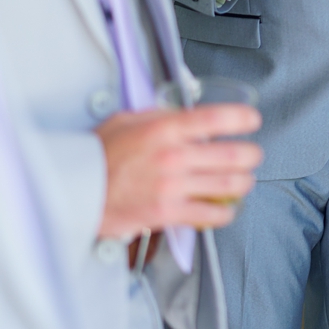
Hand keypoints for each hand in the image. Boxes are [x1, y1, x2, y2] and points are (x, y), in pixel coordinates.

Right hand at [96, 104, 263, 237]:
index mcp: (164, 128)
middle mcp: (173, 156)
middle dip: (251, 155)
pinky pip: (209, 214)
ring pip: (228, 185)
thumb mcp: (127, 120)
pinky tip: (225, 208)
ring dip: (243, 183)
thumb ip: (160, 115)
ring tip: (244, 181)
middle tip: (253, 155)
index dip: (242, 118)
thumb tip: (187, 113)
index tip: (252, 120)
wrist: (75, 190)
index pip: (215, 118)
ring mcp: (172, 186)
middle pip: (231, 154)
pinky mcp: (167, 213)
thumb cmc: (98, 155)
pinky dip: (224, 212)